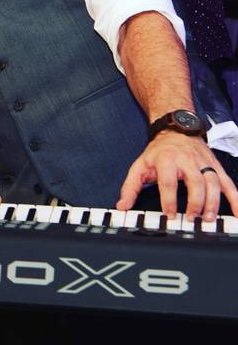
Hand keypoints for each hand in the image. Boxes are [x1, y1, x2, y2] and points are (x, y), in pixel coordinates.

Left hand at [117, 132, 237, 220]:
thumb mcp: (139, 166)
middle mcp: (188, 160)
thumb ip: (130, 187)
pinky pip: (229, 183)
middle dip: (195, 202)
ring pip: (214, 183)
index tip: (169, 215)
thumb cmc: (158, 152)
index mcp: (167, 159)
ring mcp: (204, 163)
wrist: (175, 130)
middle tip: (192, 218)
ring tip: (208, 218)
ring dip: (213, 202)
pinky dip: (236, 199)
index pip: (168, 181)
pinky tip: (237, 213)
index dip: (169, 200)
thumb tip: (122, 206)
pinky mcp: (216, 167)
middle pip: (195, 182)